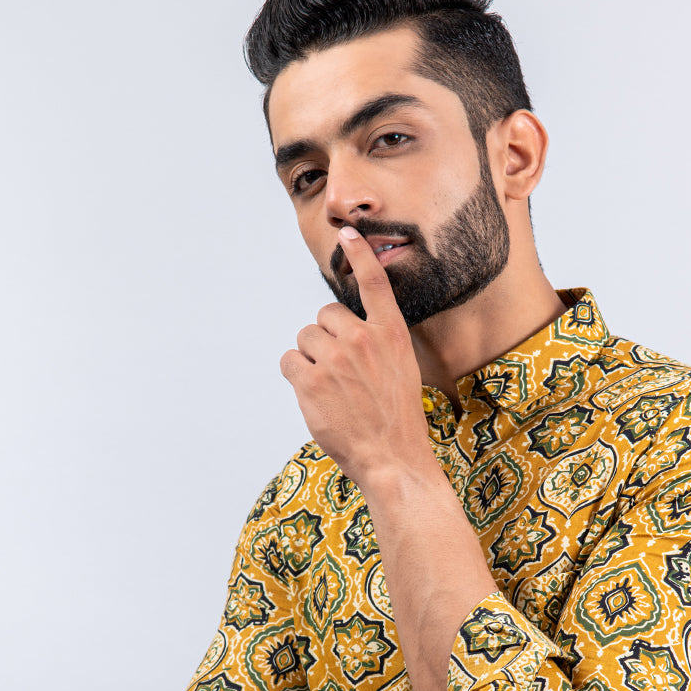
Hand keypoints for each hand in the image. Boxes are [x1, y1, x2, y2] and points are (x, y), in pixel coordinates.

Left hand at [278, 226, 432, 485]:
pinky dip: (296, 376)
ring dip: (310, 359)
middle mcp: (364, 340)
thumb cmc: (396, 421)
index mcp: (392, 335)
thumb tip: (342, 333)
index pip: (374, 284)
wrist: (393, 459)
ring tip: (330, 389)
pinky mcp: (311, 381)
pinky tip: (315, 396)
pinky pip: (289, 362)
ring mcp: (336, 360)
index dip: (360, 255)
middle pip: (324, 317)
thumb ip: (377, 344)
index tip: (348, 232)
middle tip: (339, 372)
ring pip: (304, 338)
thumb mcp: (402, 371)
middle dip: (325, 339)